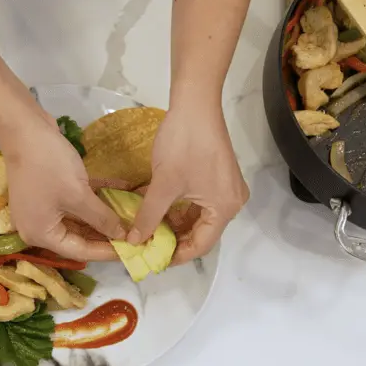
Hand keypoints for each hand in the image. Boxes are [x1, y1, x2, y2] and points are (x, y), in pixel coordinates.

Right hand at [0, 112, 124, 260]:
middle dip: (106, 235)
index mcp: (41, 234)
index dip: (107, 252)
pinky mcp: (49, 191)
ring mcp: (43, 208)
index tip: (132, 251)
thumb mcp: (78, 195)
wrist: (24, 128)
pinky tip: (119, 194)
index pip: (79, 251)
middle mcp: (39, 226)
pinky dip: (94, 200)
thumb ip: (102, 218)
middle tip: (134, 236)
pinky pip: (75, 202)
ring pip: (79, 219)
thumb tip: (122, 235)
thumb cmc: (49, 166)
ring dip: (103, 217)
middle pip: (78, 237)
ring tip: (130, 219)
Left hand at [130, 105, 247, 263]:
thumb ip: (148, 216)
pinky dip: (179, 207)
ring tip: (148, 230)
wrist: (195, 104)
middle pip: (202, 232)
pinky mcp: (218, 176)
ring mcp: (226, 188)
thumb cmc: (183, 144)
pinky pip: (199, 202)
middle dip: (174, 240)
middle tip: (147, 247)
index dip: (176, 256)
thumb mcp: (163, 185)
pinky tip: (157, 210)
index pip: (202, 245)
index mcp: (224, 208)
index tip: (153, 261)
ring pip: (198, 217)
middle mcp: (231, 202)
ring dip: (174, 223)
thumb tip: (134, 242)